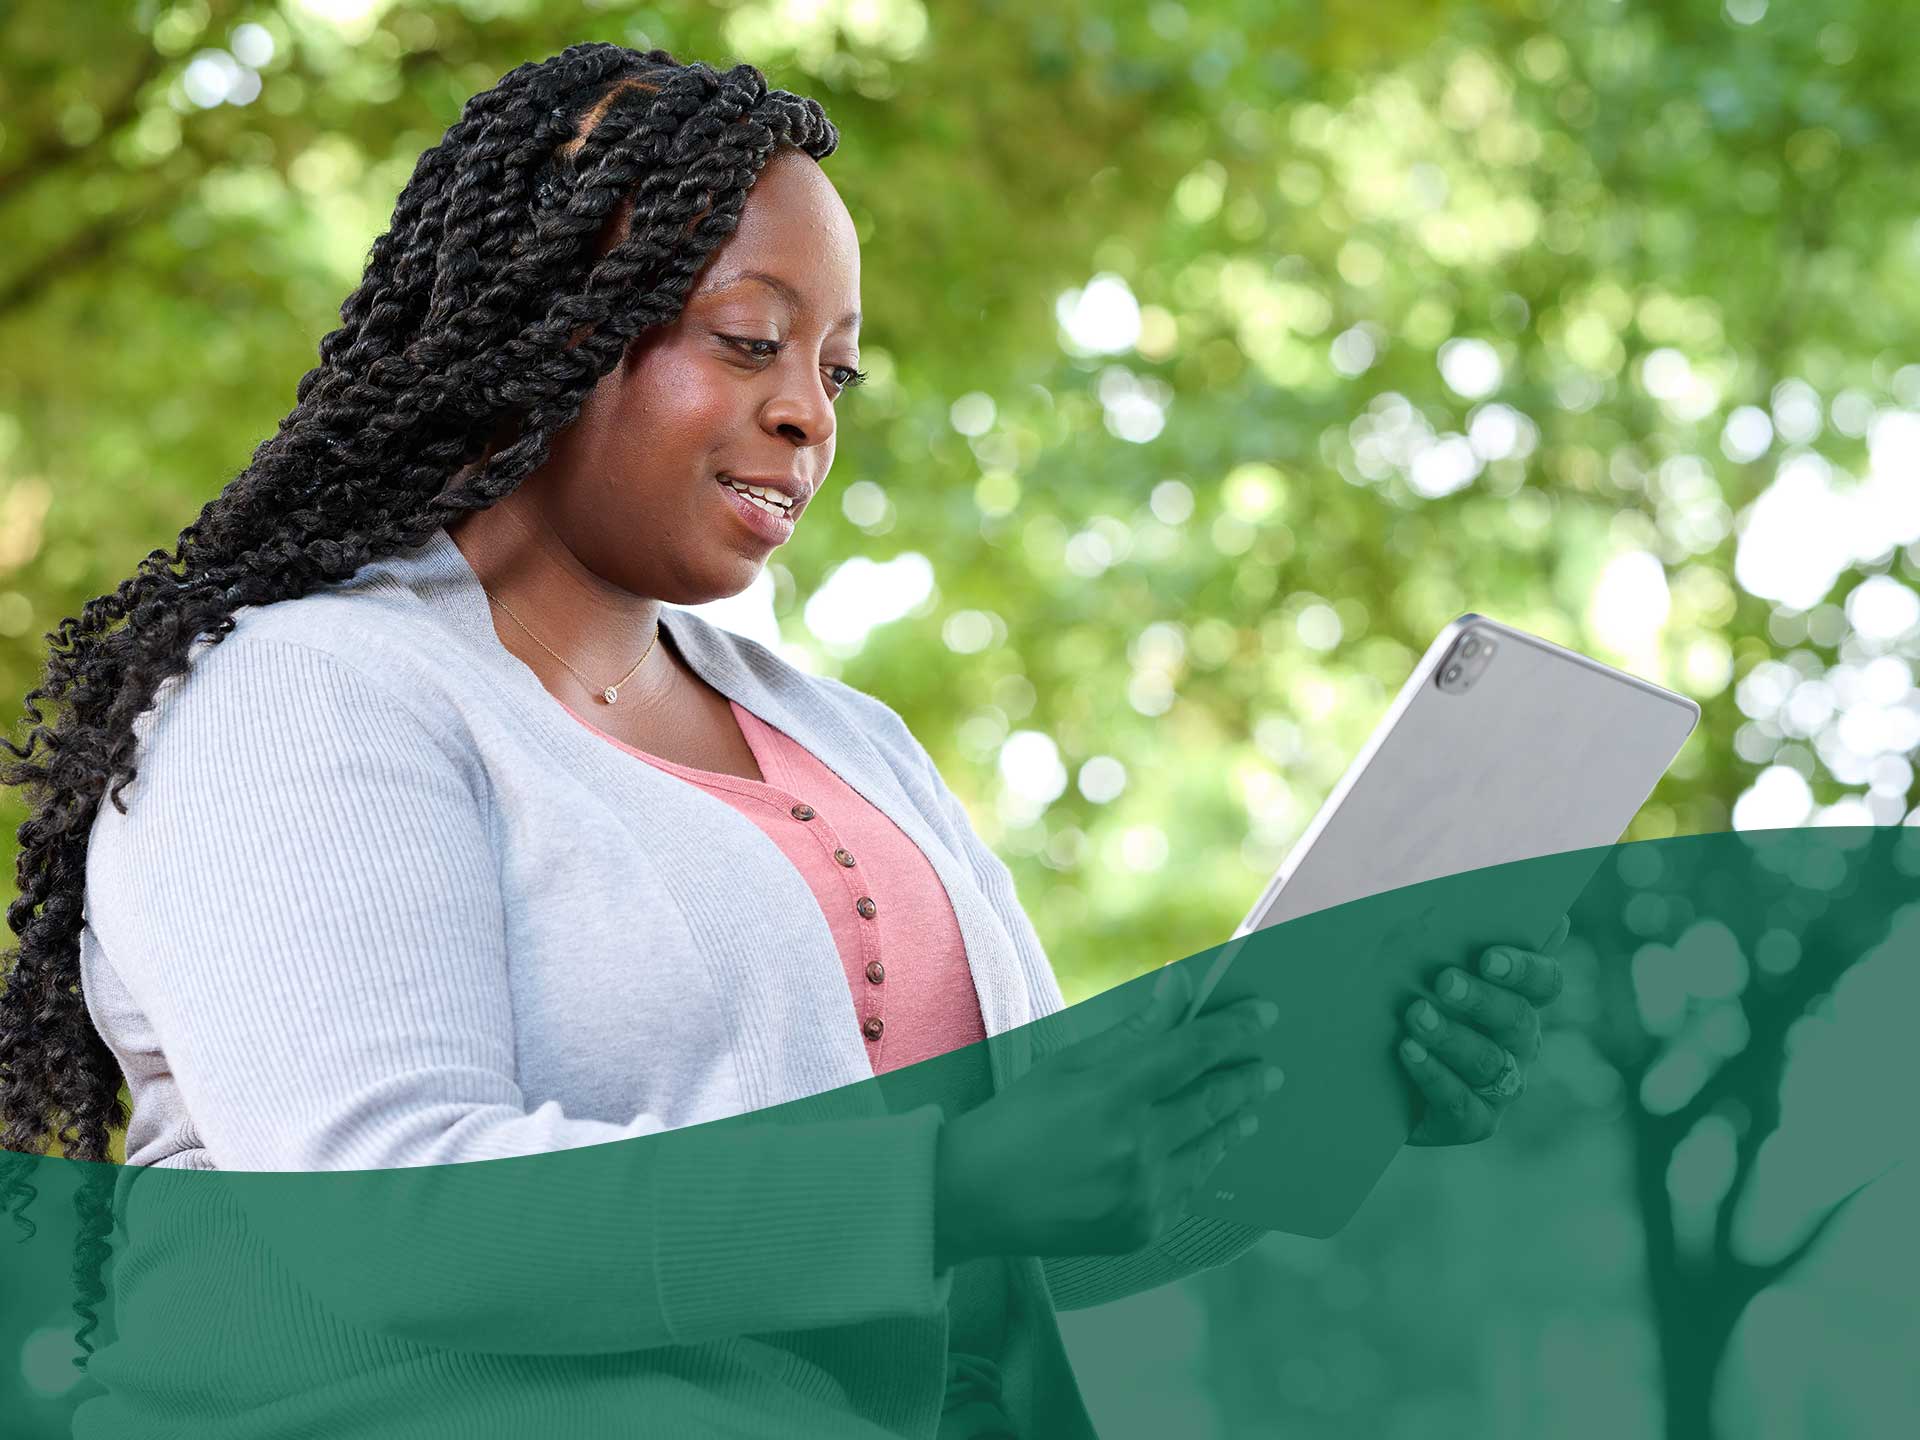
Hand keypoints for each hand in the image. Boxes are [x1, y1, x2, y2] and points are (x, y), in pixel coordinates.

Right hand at [932, 965, 1284, 1267]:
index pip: (1193, 1051)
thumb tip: (1181, 985)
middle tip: (1268, 1066)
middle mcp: (1135, 1147)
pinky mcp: (1144, 1228)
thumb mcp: (1068, 1063)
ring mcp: (1143, 1194)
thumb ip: (1134, 1029)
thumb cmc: (1017, 1119)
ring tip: (1250, 1104)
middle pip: (1213, 1101)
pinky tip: (1211, 1144)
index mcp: (1112, 1095)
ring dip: (1235, 1120)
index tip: (1265, 1015)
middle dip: (1246, 1077)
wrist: (972, 1200)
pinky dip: (1205, 1159)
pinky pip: (1191, 1186)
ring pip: (1210, 1147)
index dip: (1234, 1029)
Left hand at [1397, 913, 1569, 1146]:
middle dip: (1481, 999)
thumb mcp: (1424, 962)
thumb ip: (1463, 935)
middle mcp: (1519, 1044)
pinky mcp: (1471, 1121)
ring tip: (1415, 1014)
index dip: (1523, 968)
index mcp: (1519, 999)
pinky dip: (1434, 1075)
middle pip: (1518, 1020)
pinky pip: (1462, 1103)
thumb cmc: (1403, 998)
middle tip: (1443, 980)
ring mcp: (1499, 1087)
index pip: (1544, 981)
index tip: (1487, 955)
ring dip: (1452, 1037)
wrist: (1368, 1070)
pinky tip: (1408, 1051)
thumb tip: (1529, 910)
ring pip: (1490, 1063)